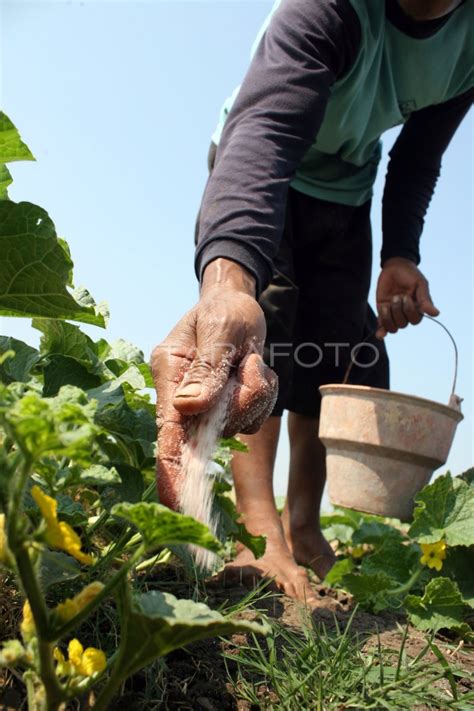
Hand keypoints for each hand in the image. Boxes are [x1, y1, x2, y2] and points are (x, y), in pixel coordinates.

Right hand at [151, 259, 277, 508]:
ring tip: (251, 358)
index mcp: (170, 373)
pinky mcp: (229, 409)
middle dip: (241, 402)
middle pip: (214, 429)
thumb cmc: (225, 309)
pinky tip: (256, 367)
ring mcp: (208, 405)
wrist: (238, 302)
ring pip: (241, 423)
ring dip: (256, 394)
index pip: (167, 429)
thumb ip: (206, 369)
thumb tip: (188, 408)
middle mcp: (184, 395)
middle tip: (250, 362)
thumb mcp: (221, 330)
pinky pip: (256, 418)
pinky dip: (265, 394)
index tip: (175, 501)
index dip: (171, 467)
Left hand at [376, 257, 439, 338]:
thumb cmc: (410, 275)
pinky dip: (381, 331)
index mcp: (417, 308)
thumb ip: (425, 299)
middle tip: (396, 296)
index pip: (415, 320)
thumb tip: (436, 314)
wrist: (395, 266)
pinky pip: (382, 326)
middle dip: (398, 311)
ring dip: (388, 318)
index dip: (409, 311)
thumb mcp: (420, 284)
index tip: (406, 296)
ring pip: (392, 327)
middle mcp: (406, 313)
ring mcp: (393, 313)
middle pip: (403, 324)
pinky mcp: (382, 311)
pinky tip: (380, 334)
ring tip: (387, 304)